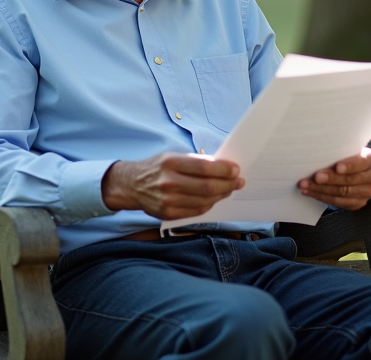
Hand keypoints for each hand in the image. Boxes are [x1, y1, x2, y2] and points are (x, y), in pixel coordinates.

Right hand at [102, 152, 244, 220]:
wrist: (132, 185)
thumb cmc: (157, 168)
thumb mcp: (172, 156)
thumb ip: (195, 161)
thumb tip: (223, 167)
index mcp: (170, 163)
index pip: (204, 168)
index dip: (223, 170)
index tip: (236, 170)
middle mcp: (168, 182)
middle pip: (207, 187)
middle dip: (228, 184)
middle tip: (239, 182)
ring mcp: (168, 200)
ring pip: (204, 201)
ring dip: (221, 195)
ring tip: (229, 189)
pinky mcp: (169, 214)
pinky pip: (196, 211)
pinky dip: (209, 205)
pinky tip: (214, 199)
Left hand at [297, 147, 370, 210]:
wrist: (360, 171)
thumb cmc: (349, 156)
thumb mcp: (348, 149)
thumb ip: (340, 151)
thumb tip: (318, 151)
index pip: (362, 162)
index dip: (350, 165)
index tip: (337, 167)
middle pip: (350, 180)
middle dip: (331, 179)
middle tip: (316, 177)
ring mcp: (366, 192)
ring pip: (343, 193)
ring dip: (321, 189)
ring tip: (305, 184)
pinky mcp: (357, 203)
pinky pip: (338, 202)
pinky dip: (322, 196)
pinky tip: (310, 192)